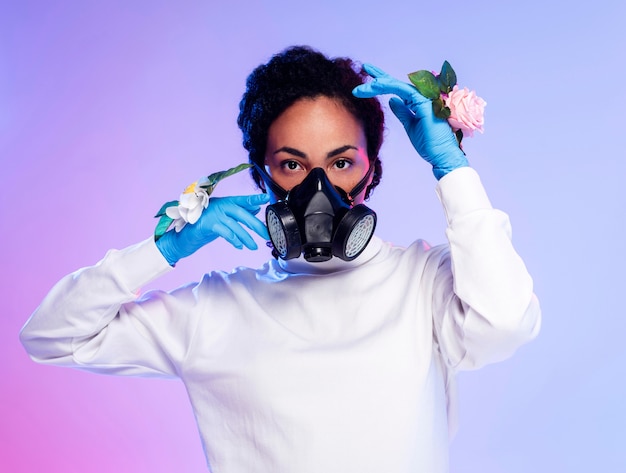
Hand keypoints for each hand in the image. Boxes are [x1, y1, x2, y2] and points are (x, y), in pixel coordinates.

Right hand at [156, 194, 269, 264]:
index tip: (266, 199)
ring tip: (254, 246)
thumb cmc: (204, 227)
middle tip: (266, 234)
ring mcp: (212, 214)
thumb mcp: (224, 219)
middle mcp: (219, 205)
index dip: (254, 199)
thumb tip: (256, 208)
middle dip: (255, 224)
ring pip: (234, 224)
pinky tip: (239, 246)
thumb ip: (239, 213)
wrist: (183, 237)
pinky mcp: (206, 224)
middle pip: (241, 213)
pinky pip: (224, 231)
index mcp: (224, 203)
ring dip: (245, 237)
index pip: (242, 200)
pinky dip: (233, 239)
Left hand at [353, 63, 467, 179]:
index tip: (367, 83)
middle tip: (365, 67)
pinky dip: (390, 87)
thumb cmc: (429, 144)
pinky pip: (405, 91)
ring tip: (363, 87)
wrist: (441, 156)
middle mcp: (423, 97)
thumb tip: (392, 100)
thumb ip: (402, 112)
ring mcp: (425, 98)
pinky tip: (376, 86)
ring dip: (381, 83)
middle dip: (380, 76)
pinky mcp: (425, 103)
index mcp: (419, 103)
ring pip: (399, 86)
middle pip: (398, 84)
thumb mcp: (410, 125)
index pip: (399, 90)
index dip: (383, 83)